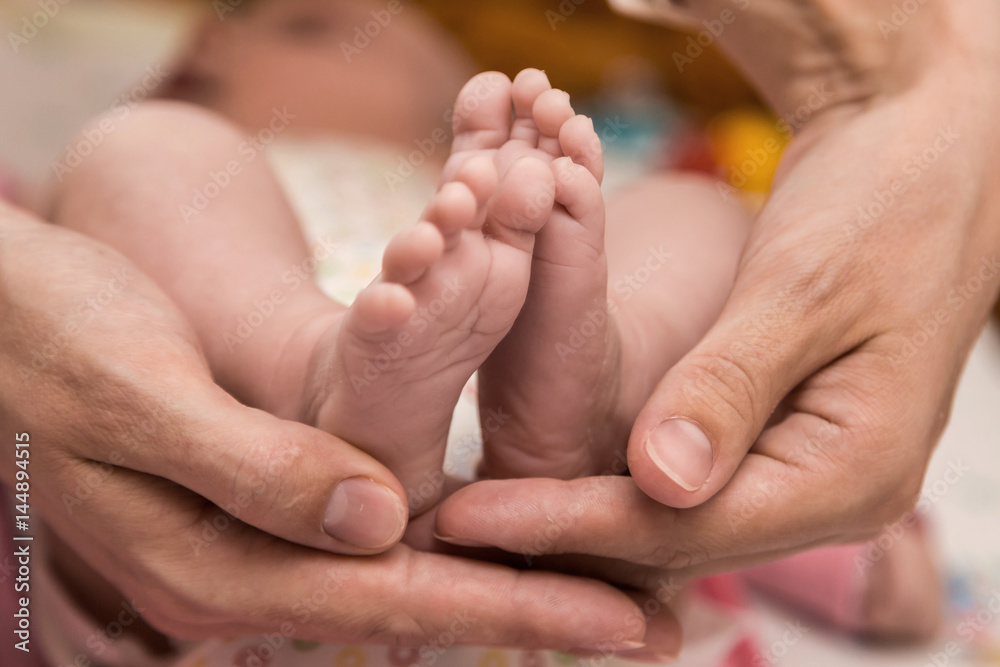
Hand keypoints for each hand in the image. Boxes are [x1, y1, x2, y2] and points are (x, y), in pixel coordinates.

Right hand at [0, 206, 652, 647]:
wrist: (7, 309)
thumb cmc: (58, 334)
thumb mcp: (141, 390)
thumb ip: (254, 468)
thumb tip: (376, 524)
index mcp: (215, 561)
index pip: (392, 597)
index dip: (513, 608)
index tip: (622, 614)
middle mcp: (247, 569)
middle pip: (418, 601)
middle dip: (539, 612)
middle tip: (658, 622)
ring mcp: (259, 540)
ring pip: (409, 571)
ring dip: (511, 577)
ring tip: (615, 584)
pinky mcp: (268, 500)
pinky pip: (379, 528)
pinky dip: (457, 533)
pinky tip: (513, 532)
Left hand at [436, 0, 999, 577]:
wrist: (927, 162)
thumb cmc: (880, 207)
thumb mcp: (802, 289)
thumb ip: (728, 386)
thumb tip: (657, 480)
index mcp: (853, 470)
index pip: (685, 524)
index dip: (569, 523)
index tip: (470, 517)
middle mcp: (830, 493)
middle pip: (675, 543)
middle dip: (560, 532)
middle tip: (451, 524)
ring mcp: (805, 473)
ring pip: (672, 523)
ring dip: (577, 516)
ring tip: (478, 509)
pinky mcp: (777, 443)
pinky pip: (685, 486)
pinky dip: (612, 483)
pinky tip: (546, 478)